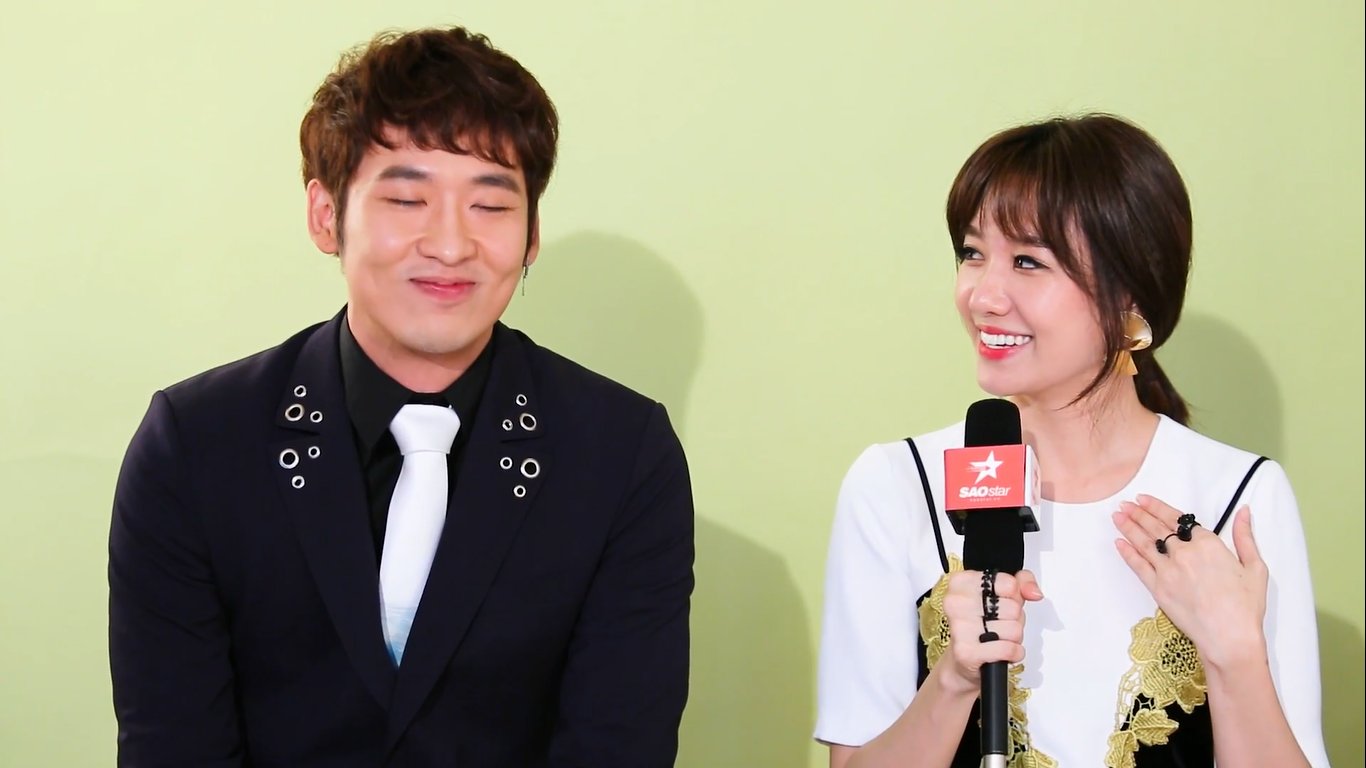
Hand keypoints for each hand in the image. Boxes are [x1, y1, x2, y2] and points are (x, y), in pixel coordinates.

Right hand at [938, 568, 1042, 694]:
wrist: (963, 658)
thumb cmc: (982, 624)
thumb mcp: (1002, 595)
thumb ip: (1022, 583)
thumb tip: (1034, 592)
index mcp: (961, 582)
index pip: (1008, 584)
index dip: (1013, 597)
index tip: (1000, 603)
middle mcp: (956, 603)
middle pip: (1013, 608)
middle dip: (1014, 620)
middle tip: (998, 624)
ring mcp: (959, 627)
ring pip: (1014, 629)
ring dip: (1013, 638)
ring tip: (997, 638)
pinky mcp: (966, 652)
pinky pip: (1009, 649)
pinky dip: (1013, 653)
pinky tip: (1000, 652)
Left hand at [1112, 496, 1268, 667]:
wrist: (1230, 637)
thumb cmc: (1246, 606)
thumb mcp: (1255, 567)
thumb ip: (1245, 537)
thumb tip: (1244, 511)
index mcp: (1208, 544)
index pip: (1178, 519)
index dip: (1158, 507)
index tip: (1144, 499)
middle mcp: (1184, 553)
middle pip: (1157, 528)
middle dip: (1139, 514)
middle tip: (1125, 504)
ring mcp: (1168, 571)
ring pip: (1144, 543)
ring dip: (1129, 527)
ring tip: (1117, 515)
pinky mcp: (1158, 589)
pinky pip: (1138, 566)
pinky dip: (1127, 552)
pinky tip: (1118, 542)